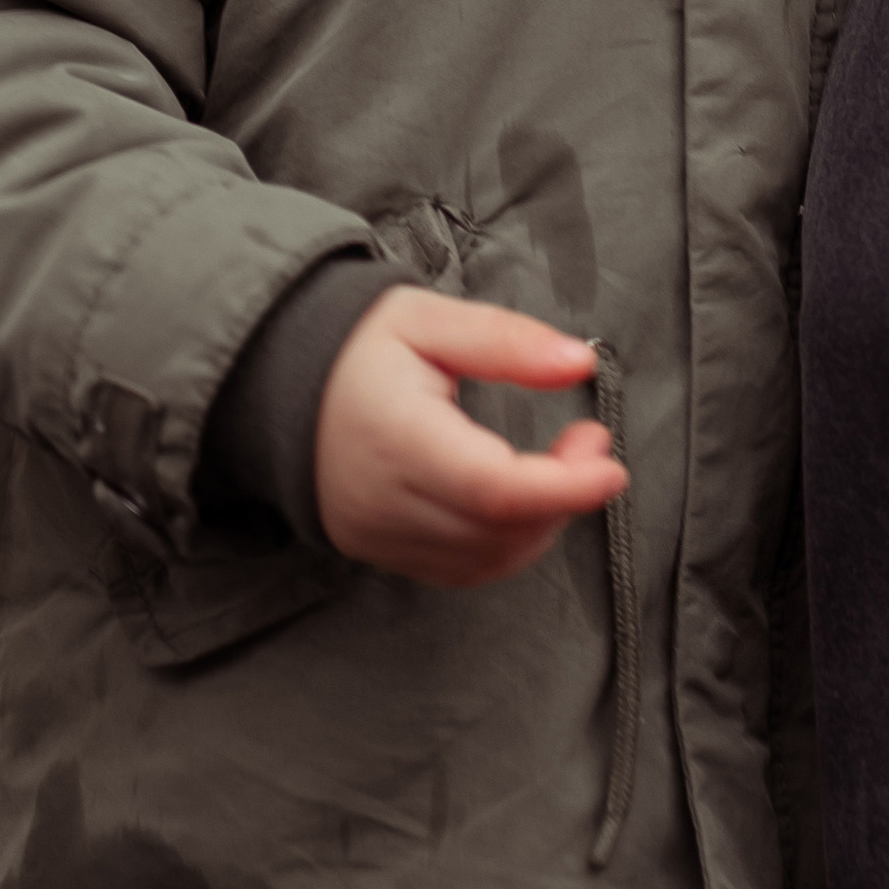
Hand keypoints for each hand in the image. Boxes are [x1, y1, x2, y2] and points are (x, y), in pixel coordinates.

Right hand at [315, 285, 625, 589]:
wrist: (278, 385)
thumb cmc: (359, 346)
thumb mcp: (429, 319)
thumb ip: (506, 341)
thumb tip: (580, 363)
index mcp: (395, 437)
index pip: (491, 489)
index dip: (563, 487)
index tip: (610, 464)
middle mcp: (382, 502)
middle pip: (498, 530)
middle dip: (565, 494)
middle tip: (590, 440)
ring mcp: (377, 537)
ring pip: (487, 559)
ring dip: (542, 521)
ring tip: (562, 464)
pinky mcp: (379, 553)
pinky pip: (462, 569)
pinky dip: (507, 542)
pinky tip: (522, 499)